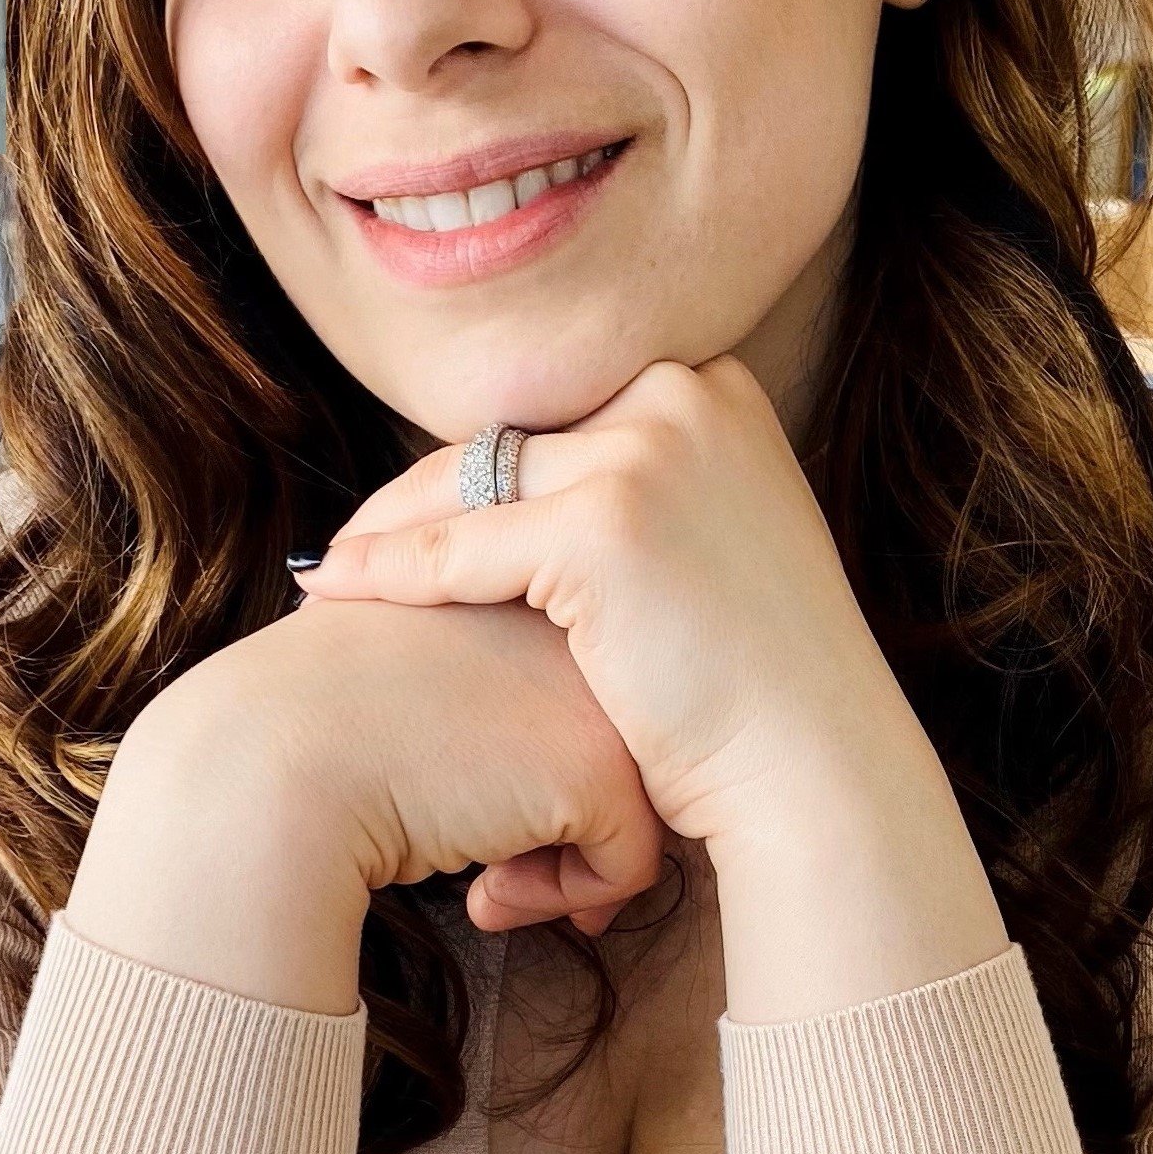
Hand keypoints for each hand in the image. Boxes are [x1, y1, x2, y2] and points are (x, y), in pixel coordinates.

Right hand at [68, 597, 665, 1012]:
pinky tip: (489, 904)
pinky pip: (629, 858)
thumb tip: (499, 766)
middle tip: (507, 875)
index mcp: (511, 585)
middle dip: (566, 815)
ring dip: (565, 861)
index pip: (559, 686)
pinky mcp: (597, 767)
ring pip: (631, 795)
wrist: (271, 763)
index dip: (527, 762)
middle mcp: (567, 623)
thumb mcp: (398, 670)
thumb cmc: (303, 723)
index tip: (478, 808)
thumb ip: (464, 684)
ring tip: (496, 892)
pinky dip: (570, 895)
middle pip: (608, 733)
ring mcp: (591, 690)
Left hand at [292, 361, 1007, 1019]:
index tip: (417, 505)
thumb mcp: (717, 545)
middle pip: (509, 437)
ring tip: (334, 567)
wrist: (817, 763)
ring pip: (471, 483)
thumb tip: (544, 489)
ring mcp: (649, 452)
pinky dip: (390, 574)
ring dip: (389, 528)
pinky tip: (339, 590)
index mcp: (717, 390)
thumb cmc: (764, 682)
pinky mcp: (605, 522)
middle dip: (423, 492)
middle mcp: (686, 397)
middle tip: (353, 538)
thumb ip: (650, 494)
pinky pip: (462, 548)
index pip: (560, 416)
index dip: (482, 467)